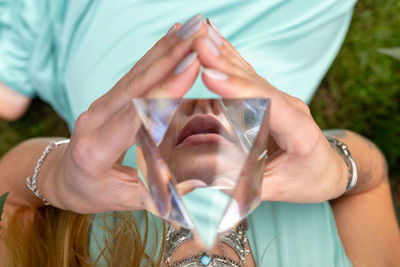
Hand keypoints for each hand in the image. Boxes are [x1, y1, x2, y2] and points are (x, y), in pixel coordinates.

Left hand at [40, 17, 208, 212]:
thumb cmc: (89, 191)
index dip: (163, 91)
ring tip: (187, 31)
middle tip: (196, 38)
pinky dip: (153, 56)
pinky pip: (132, 76)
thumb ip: (154, 194)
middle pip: (134, 85)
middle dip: (167, 59)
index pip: (135, 115)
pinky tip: (168, 40)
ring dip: (162, 51)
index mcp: (96, 148)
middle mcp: (94, 120)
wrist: (60, 175)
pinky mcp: (106, 99)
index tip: (190, 68)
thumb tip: (195, 185)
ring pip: (134, 75)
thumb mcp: (120, 200)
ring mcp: (99, 106)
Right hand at [194, 22, 347, 202]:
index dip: (240, 90)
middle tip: (198, 46)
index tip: (212, 77)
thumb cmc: (309, 180)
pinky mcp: (270, 97)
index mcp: (300, 132)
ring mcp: (281, 100)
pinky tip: (215, 41)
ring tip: (200, 37)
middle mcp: (292, 109)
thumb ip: (247, 185)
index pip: (270, 106)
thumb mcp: (279, 189)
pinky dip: (230, 57)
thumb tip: (206, 180)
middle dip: (225, 64)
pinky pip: (248, 75)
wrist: (329, 169)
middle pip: (257, 83)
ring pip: (250, 75)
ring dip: (224, 55)